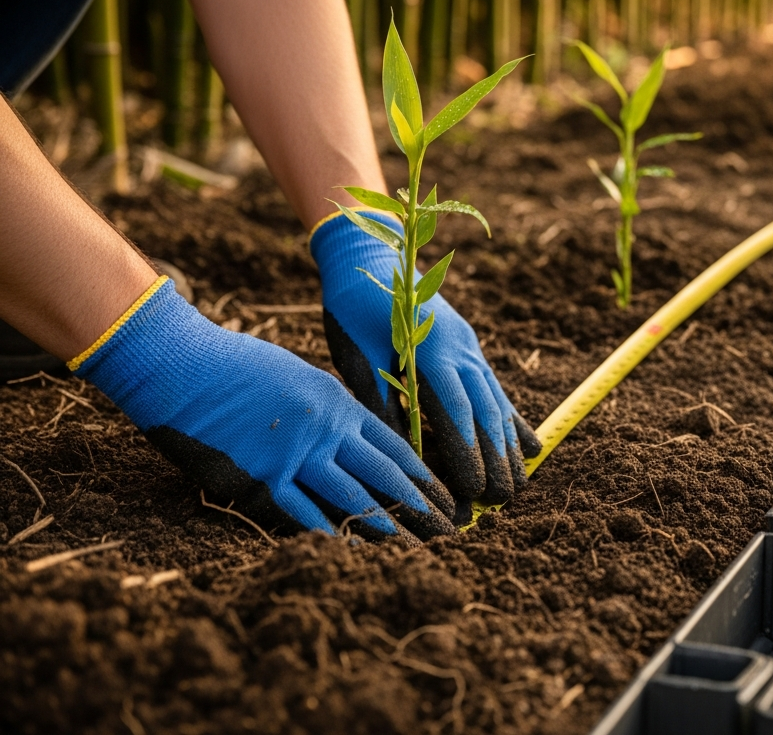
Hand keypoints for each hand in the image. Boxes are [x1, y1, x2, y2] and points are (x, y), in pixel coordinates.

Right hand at [71, 277, 456, 540]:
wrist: (182, 366)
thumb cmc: (237, 366)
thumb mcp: (300, 378)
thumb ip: (331, 410)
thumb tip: (355, 435)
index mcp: (338, 405)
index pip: (394, 446)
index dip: (423, 475)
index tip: (446, 496)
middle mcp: (325, 431)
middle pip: (384, 475)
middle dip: (419, 505)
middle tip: (447, 530)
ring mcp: (293, 455)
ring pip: (352, 497)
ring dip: (386, 525)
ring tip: (412, 546)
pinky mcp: (259, 478)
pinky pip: (302, 512)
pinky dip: (329, 532)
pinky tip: (352, 548)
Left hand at [311, 212, 540, 516]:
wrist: (372, 252)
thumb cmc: (355, 306)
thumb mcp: (357, 354)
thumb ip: (381, 399)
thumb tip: (400, 449)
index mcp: (429, 352)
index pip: (455, 413)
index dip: (467, 454)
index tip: (476, 490)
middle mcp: (459, 351)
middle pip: (485, 413)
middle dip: (497, 460)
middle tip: (504, 501)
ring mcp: (470, 348)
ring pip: (497, 402)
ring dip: (509, 446)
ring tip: (519, 484)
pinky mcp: (470, 347)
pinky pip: (496, 388)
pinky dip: (513, 419)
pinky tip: (529, 447)